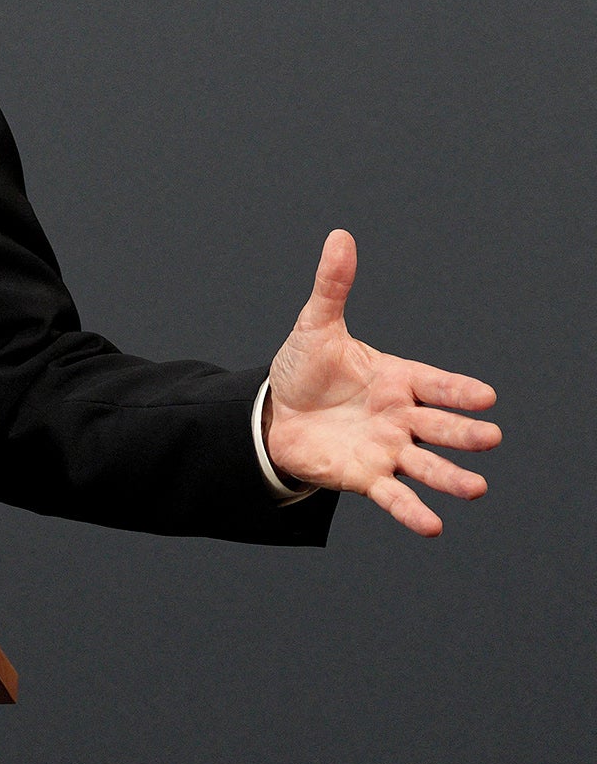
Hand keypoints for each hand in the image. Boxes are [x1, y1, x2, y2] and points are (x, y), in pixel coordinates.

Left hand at [266, 230, 500, 535]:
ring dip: (450, 478)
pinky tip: (433, 526)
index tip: (485, 396)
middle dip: (463, 432)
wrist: (274, 415)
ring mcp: (388, 450)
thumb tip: (339, 236)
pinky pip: (394, 497)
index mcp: (398, 379)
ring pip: (427, 465)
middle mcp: (401, 417)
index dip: (458, 390)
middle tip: (489, 437)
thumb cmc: (305, 370)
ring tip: (475, 488)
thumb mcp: (315, 326)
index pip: (436, 384)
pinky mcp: (368, 478)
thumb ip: (333, 286)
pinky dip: (413, 512)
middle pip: (440, 426)